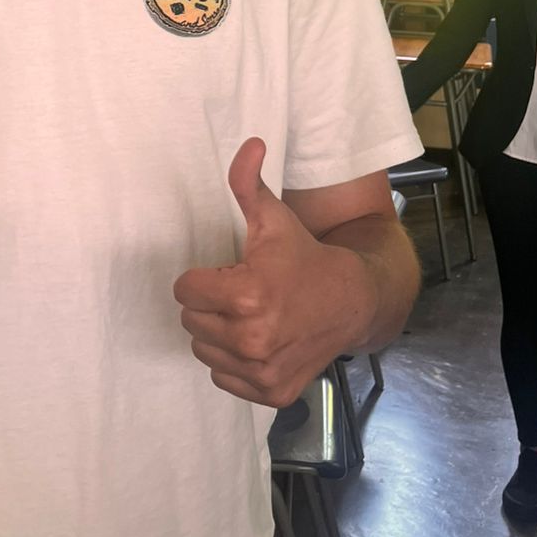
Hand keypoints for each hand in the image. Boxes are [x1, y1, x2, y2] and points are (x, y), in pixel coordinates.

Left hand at [173, 138, 376, 407]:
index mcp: (245, 296)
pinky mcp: (271, 393)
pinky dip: (235, 363)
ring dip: (220, 335)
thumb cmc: (305, 257)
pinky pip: (223, 378)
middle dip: (211, 305)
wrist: (352, 302)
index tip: (232, 273)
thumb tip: (249, 143)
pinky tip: (260, 342)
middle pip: (191, 322)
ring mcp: (262, 371)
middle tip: (243, 295)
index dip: (204, 278)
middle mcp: (251, 339)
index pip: (184, 290)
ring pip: (204, 351)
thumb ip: (248, 183)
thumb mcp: (274, 218)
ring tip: (252, 317)